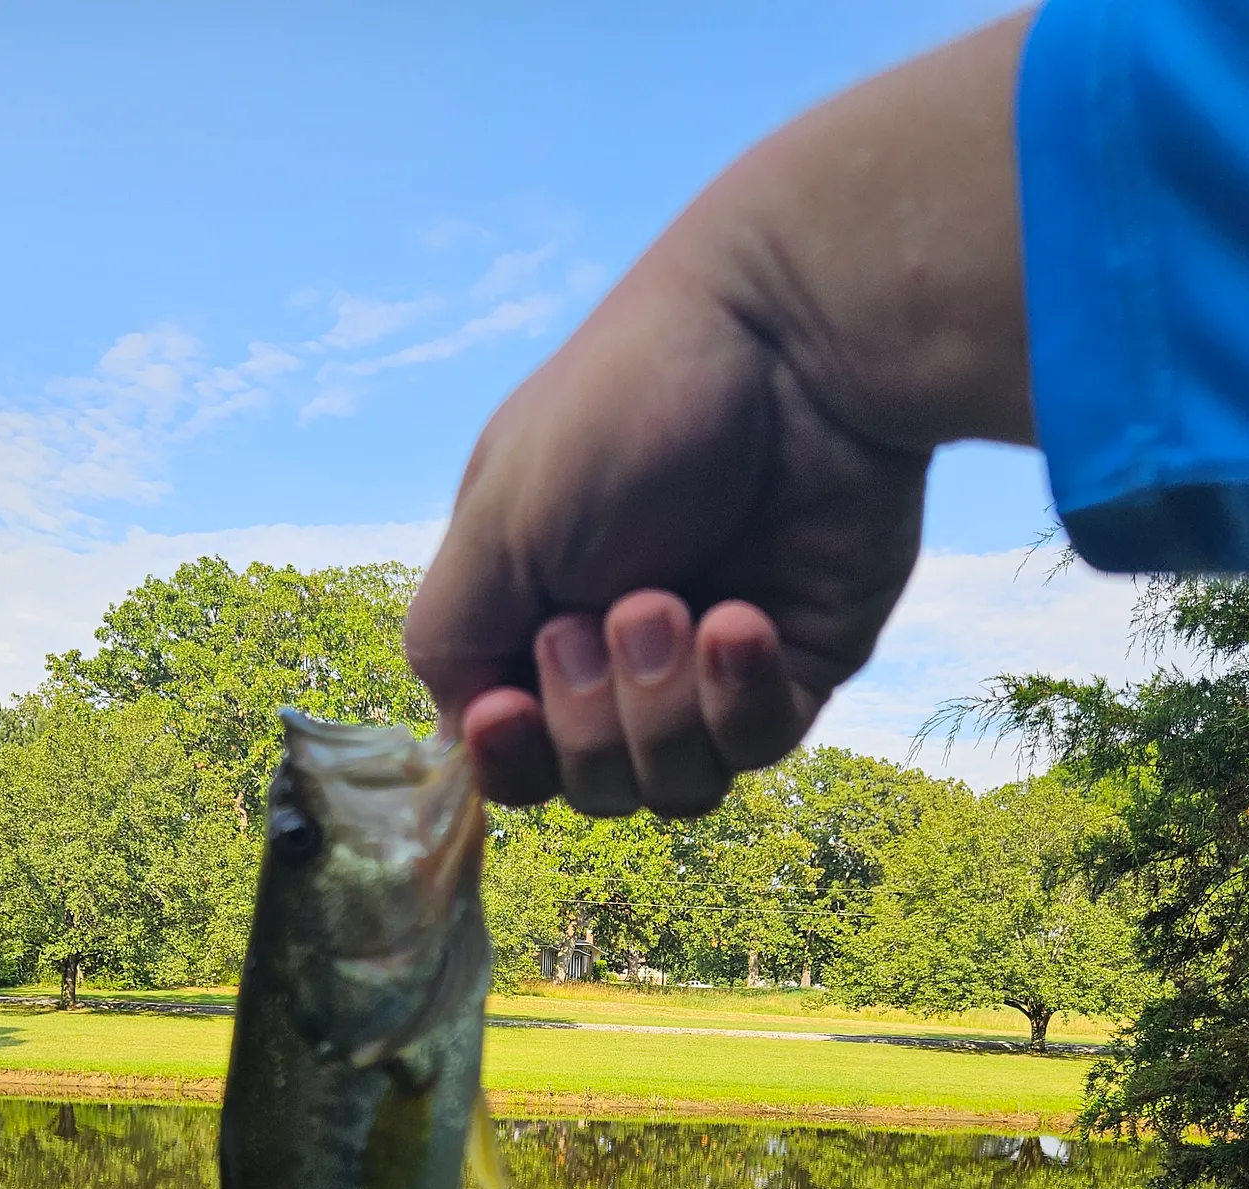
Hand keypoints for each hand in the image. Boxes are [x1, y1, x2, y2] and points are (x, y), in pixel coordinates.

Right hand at [404, 10, 1034, 814]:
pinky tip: (741, 621)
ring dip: (660, 709)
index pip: (508, 751)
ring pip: (671, 784)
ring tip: (676, 606)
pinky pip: (756, 746)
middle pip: (587, 784)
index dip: (508, 760)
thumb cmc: (626, 408)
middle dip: (589, 720)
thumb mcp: (498, 518)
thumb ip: (451, 635)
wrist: (794, 342)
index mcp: (531, 615)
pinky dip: (737, 696)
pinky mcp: (797, 666)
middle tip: (606, 615)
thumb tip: (462, 728)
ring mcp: (708, 668)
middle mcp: (617, 655)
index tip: (507, 711)